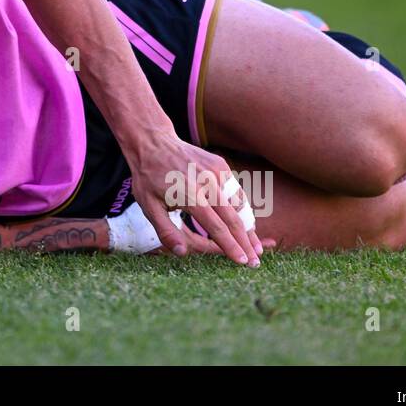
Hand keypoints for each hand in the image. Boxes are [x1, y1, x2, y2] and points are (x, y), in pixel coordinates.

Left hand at [128, 129, 269, 265]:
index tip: (243, 262)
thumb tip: (182, 253)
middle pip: (234, 218)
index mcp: (190, 196)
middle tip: (256, 262)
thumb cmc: (148, 178)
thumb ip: (166, 231)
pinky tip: (246, 223)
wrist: (153, 143)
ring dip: (249, 227)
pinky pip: (235, 191)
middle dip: (247, 243)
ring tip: (257, 247)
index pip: (217, 227)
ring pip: (240, 205)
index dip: (231, 247)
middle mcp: (208, 183)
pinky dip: (242, 209)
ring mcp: (216, 172)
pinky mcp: (220, 165)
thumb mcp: (148, 207)